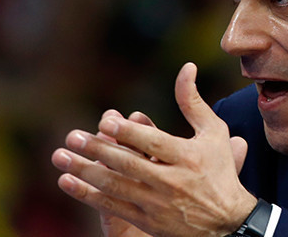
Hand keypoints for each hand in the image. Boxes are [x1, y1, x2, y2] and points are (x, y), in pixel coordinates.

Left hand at [51, 63, 254, 236]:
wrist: (228, 223)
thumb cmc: (219, 170)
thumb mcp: (213, 133)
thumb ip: (192, 102)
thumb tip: (187, 67)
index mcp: (187, 157)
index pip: (153, 143)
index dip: (128, 133)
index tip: (105, 121)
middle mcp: (171, 181)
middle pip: (128, 164)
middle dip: (98, 150)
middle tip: (71, 137)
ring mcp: (157, 204)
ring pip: (115, 186)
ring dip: (84, 171)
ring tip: (60, 157)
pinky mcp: (148, 221)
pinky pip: (113, 207)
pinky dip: (88, 195)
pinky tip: (67, 182)